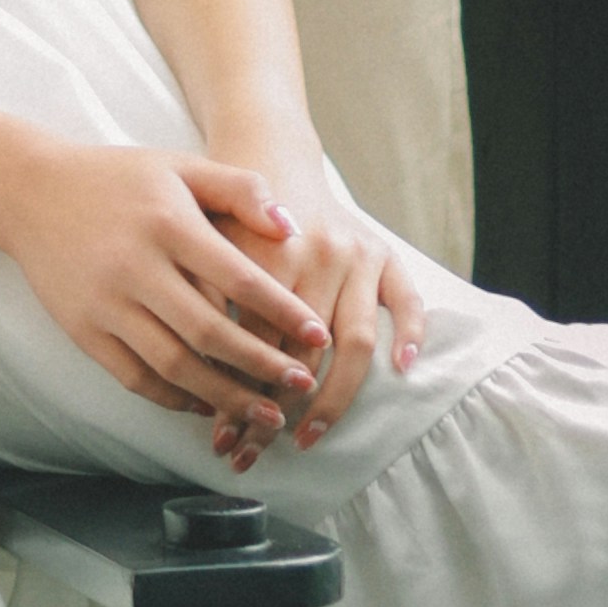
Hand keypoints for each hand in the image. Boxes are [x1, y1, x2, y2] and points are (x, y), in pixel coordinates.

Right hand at [0, 136, 334, 442]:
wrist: (29, 192)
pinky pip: (135, 376)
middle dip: (263, 366)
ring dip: (225, 395)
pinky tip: (206, 404)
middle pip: (210, 332)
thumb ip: (241, 188)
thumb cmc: (117, 178)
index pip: (238, 278)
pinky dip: (175, 398)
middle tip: (303, 387)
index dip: (283, 312)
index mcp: (167, 223)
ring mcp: (105, 303)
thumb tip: (292, 229)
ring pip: (175, 364)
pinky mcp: (82, 329)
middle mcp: (135, 266)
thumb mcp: (180, 166)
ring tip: (266, 412)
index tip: (318, 337)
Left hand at [210, 148, 429, 454]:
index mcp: (270, 253)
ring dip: (333, 399)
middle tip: (253, 452)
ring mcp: (356, 255)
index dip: (239, 392)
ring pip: (353, 342)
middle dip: (277, 408)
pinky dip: (412, 331)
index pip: (257, 341)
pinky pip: (407, 297)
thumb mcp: (204, 243)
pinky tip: (402, 369)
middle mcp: (319, 255)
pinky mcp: (385, 253)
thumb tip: (196, 374)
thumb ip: (205, 295)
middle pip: (304, 352)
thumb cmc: (223, 213)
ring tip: (306, 440)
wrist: (264, 154)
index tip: (221, 435)